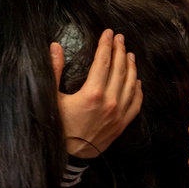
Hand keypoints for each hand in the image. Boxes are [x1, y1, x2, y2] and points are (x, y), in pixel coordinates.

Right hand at [53, 29, 141, 157]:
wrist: (68, 155)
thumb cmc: (57, 125)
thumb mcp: (51, 97)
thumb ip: (54, 70)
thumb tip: (55, 47)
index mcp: (92, 93)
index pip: (103, 61)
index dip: (106, 44)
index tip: (108, 33)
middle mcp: (109, 102)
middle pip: (119, 69)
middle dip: (120, 50)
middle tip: (120, 38)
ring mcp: (118, 113)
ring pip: (130, 84)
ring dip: (131, 66)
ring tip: (129, 54)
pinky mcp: (122, 124)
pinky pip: (136, 103)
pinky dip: (138, 89)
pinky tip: (136, 80)